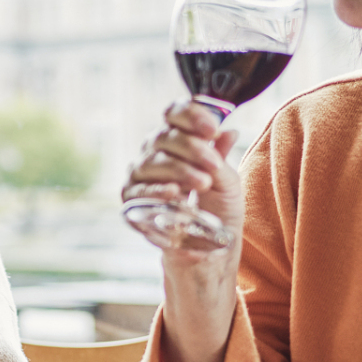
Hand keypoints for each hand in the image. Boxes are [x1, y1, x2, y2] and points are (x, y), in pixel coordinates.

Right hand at [122, 101, 245, 260]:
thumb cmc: (218, 209)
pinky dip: (155, 190)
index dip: (191, 115)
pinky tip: (173, 193)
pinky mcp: (132, 199)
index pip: (175, 114)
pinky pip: (138, 190)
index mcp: (177, 139)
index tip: (213, 129)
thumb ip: (222, 157)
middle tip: (213, 165)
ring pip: (151, 162)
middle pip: (164, 136)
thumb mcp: (228, 180)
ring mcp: (140, 174)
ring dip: (178, 170)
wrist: (209, 247)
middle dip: (191, 148)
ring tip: (202, 183)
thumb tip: (230, 132)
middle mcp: (154, 152)